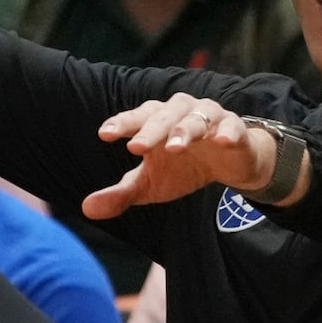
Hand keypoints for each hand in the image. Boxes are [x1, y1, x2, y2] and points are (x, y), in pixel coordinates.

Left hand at [82, 94, 279, 220]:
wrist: (230, 165)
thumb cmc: (182, 168)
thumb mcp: (150, 185)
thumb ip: (121, 194)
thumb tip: (86, 209)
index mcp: (155, 122)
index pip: (135, 119)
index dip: (121, 124)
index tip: (104, 134)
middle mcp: (180, 113)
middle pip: (162, 116)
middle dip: (150, 130)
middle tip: (137, 147)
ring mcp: (209, 118)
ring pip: (195, 118)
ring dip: (184, 130)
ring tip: (174, 147)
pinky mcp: (235, 128)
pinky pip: (232, 126)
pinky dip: (227, 131)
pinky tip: (221, 141)